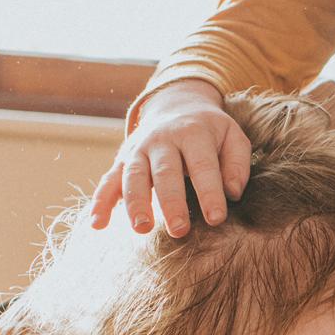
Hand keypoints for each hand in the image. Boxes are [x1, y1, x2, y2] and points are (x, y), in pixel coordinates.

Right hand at [88, 78, 250, 236]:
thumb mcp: (232, 136)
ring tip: (142, 228)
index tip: (216, 219)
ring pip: (133, 176)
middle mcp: (162, 140)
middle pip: (164, 172)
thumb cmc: (209, 131)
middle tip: (179, 230)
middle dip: (171, 202)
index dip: (209, 192)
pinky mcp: (122, 161)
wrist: (175, 105)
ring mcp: (138, 150)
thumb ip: (237, 162)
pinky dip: (100, 202)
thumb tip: (233, 192)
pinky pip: (108, 181)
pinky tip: (97, 224)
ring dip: (135, 203)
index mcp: (193, 133)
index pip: (202, 165)